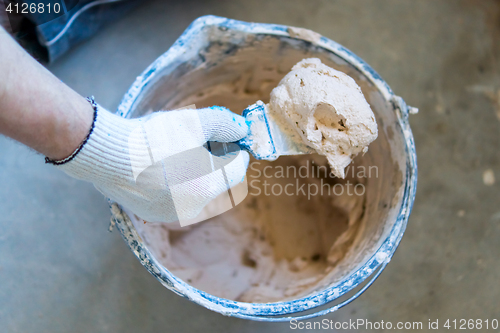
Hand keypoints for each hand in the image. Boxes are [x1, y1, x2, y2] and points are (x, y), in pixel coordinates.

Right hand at [54, 102, 249, 222]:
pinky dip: (179, 183)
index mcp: (208, 186)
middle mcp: (194, 207)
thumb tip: (243, 128)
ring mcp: (174, 214)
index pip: (237, 170)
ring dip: (198, 174)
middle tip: (206, 142)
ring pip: (199, 191)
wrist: (106, 154)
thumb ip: (224, 125)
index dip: (238, 152)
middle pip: (219, 183)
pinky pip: (178, 198)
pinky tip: (164, 166)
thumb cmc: (153, 137)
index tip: (234, 140)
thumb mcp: (193, 123)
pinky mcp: (155, 214)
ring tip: (182, 152)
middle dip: (217, 162)